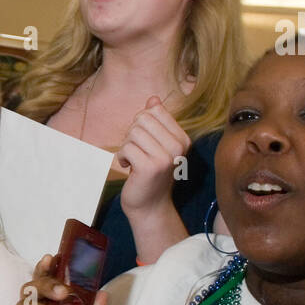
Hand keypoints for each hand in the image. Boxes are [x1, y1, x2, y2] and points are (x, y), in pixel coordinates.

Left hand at [115, 96, 190, 215]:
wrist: (150, 206)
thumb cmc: (150, 174)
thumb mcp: (156, 145)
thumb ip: (156, 121)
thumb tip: (153, 99)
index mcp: (182, 138)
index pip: (154, 111)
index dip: (141, 123)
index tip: (144, 141)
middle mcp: (178, 146)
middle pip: (142, 119)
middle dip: (132, 134)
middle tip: (136, 151)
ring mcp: (166, 157)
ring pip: (133, 132)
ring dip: (126, 146)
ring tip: (133, 160)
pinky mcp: (150, 167)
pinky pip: (126, 147)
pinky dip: (122, 157)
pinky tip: (129, 167)